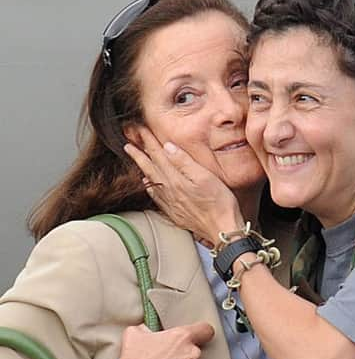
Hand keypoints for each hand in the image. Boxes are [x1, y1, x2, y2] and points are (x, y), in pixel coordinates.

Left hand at [123, 127, 243, 244]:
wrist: (222, 229)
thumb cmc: (220, 203)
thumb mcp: (205, 176)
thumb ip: (184, 162)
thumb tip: (168, 147)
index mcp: (176, 179)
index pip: (158, 154)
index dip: (148, 140)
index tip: (139, 129)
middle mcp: (169, 190)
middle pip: (150, 166)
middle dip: (138, 152)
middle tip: (128, 141)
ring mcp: (171, 202)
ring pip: (151, 179)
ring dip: (141, 166)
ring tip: (134, 156)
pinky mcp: (175, 211)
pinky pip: (156, 195)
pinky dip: (149, 185)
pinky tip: (147, 182)